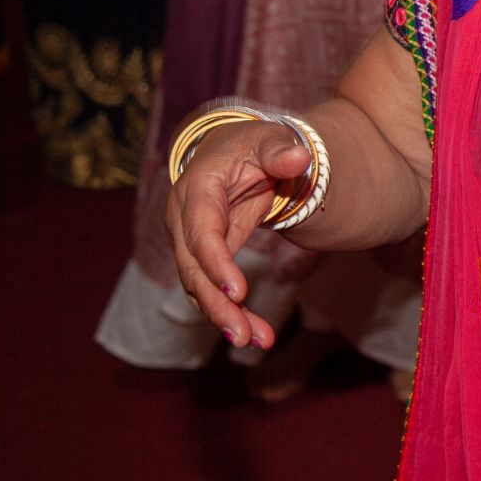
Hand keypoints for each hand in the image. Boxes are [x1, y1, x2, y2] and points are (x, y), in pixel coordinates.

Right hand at [165, 121, 318, 350]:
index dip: (216, 263)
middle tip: (243, 335)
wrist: (237, 154)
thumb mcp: (269, 139)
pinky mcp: (205, 259)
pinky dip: (232, 312)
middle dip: (217, 304)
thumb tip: (297, 158)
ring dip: (226, 316)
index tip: (237, 292)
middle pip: (193, 269)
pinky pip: (213, 289)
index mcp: (196, 189)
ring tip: (257, 341)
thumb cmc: (253, 146)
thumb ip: (281, 148)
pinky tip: (256, 334)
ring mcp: (190, 242)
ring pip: (200, 287)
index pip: (201, 231)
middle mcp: (184, 220)